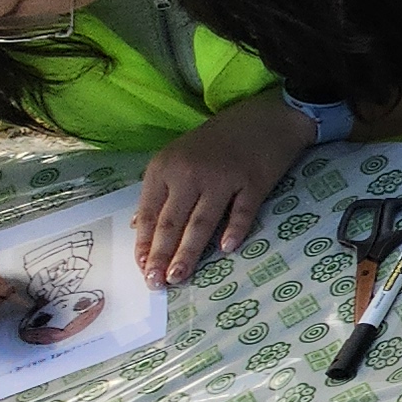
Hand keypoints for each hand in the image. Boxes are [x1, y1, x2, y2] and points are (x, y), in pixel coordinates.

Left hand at [135, 96, 315, 285]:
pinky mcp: (253, 182)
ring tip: (179, 277)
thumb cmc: (217, 142)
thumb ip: (159, 192)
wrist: (264, 118)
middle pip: (172, 222)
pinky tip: (226, 249)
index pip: (148, 213)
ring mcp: (222, 177)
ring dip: (189, 252)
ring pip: (201, 222)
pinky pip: (241, 211)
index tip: (141, 269)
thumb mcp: (177, 158)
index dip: (144, 244)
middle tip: (156, 283)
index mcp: (165, 168)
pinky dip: (234, 230)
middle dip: (162, 255)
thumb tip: (137, 227)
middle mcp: (189, 173)